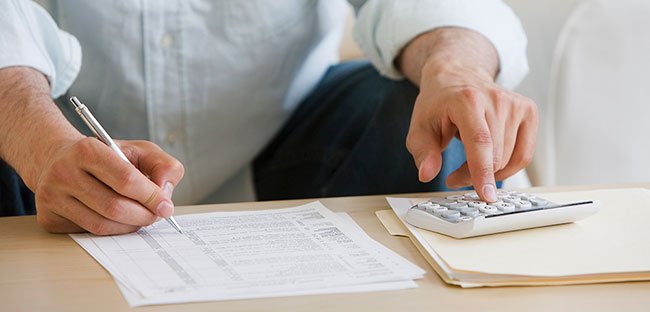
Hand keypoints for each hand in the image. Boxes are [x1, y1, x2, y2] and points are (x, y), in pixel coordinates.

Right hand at [33, 138, 183, 234]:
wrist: (60, 159)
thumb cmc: (107, 156)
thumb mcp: (139, 150)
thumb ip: (163, 165)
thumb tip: (165, 194)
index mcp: (87, 150)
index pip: (126, 179)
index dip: (151, 196)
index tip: (165, 206)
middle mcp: (64, 172)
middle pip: (114, 207)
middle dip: (143, 216)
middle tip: (156, 215)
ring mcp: (52, 197)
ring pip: (102, 225)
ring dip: (129, 227)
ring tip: (140, 217)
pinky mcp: (49, 217)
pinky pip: (88, 233)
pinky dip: (111, 231)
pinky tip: (118, 220)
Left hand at [406, 71, 537, 201]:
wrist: (458, 75)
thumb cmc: (438, 103)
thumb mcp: (419, 127)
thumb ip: (422, 152)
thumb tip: (427, 174)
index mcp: (467, 100)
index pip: (480, 141)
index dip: (482, 171)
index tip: (485, 196)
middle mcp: (496, 99)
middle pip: (494, 155)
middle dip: (474, 176)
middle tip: (455, 178)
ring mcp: (516, 104)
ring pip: (510, 158)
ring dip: (489, 172)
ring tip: (468, 166)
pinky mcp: (528, 111)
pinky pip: (524, 154)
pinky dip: (507, 167)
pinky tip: (490, 163)